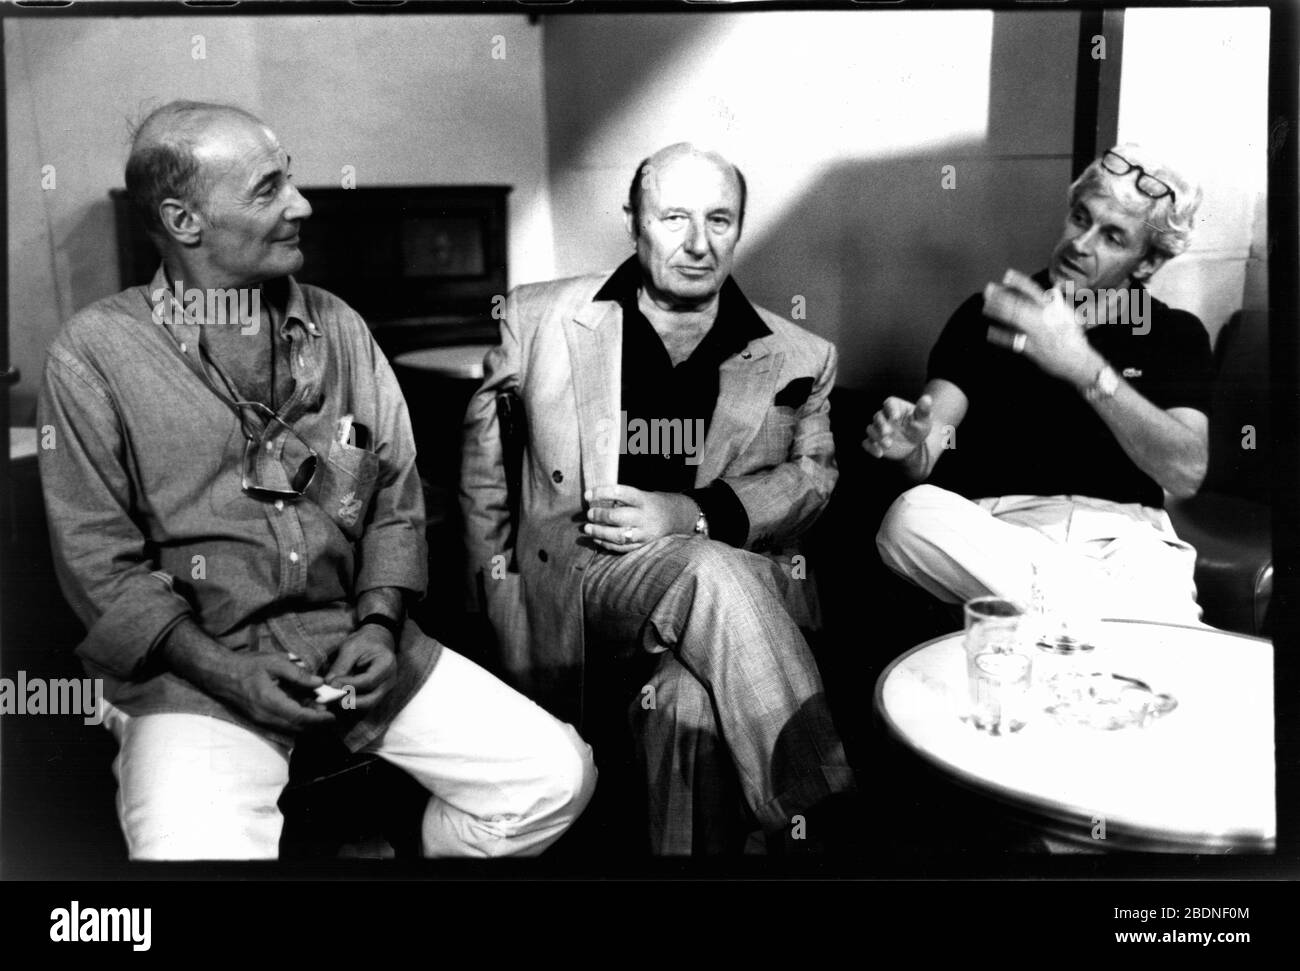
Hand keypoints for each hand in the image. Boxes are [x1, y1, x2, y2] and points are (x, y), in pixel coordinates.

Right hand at [215, 652, 336, 733]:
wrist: (220, 674)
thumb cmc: (247, 666)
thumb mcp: (275, 663)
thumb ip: (298, 674)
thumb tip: (319, 683)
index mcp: (270, 702)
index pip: (300, 717)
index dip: (318, 718)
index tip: (333, 716)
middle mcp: (266, 716)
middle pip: (297, 727)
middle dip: (316, 723)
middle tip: (331, 714)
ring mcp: (261, 720)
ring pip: (290, 727)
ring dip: (306, 722)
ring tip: (319, 709)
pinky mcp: (259, 719)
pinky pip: (281, 724)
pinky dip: (295, 719)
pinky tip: (303, 708)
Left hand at [323, 624, 397, 710]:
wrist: (377, 642)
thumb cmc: (364, 642)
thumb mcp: (351, 647)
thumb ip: (341, 665)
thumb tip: (329, 683)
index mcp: (386, 665)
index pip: (368, 681)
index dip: (349, 685)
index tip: (331, 684)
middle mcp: (389, 681)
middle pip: (371, 700)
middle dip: (349, 702)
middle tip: (330, 699)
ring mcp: (385, 691)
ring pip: (367, 706)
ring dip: (348, 706)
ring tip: (330, 701)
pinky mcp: (377, 696)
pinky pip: (364, 706)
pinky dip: (350, 706)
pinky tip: (336, 702)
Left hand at [583, 484, 694, 553]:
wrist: (677, 517)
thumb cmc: (652, 503)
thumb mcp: (641, 495)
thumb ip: (621, 499)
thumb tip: (594, 502)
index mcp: (644, 499)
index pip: (621, 493)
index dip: (602, 493)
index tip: (587, 494)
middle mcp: (645, 517)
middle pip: (618, 517)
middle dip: (600, 516)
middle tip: (589, 513)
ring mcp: (645, 533)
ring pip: (619, 536)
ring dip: (600, 532)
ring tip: (587, 528)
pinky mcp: (644, 545)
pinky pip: (622, 547)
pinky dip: (607, 544)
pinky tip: (596, 539)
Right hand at [863, 394, 932, 459]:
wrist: (914, 445)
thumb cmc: (919, 427)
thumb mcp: (924, 419)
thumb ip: (924, 410)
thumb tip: (927, 398)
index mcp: (895, 407)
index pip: (889, 403)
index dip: (891, 409)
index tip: (896, 417)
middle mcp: (884, 416)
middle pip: (877, 417)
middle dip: (881, 425)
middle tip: (887, 433)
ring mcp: (878, 429)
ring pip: (871, 429)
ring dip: (877, 437)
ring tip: (888, 445)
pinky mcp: (874, 441)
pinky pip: (867, 443)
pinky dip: (871, 448)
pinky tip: (879, 454)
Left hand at [983, 269, 1099, 387]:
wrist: (1077, 362)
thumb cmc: (1073, 337)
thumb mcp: (1069, 316)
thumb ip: (1057, 302)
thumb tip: (1054, 287)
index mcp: (1053, 309)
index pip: (1035, 291)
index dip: (1020, 282)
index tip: (1007, 274)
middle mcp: (1044, 318)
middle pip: (1020, 304)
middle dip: (1003, 296)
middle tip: (989, 289)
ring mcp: (1036, 333)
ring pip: (1015, 319)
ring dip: (998, 311)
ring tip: (986, 305)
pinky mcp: (1031, 348)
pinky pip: (1013, 341)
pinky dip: (1001, 336)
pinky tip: (990, 331)